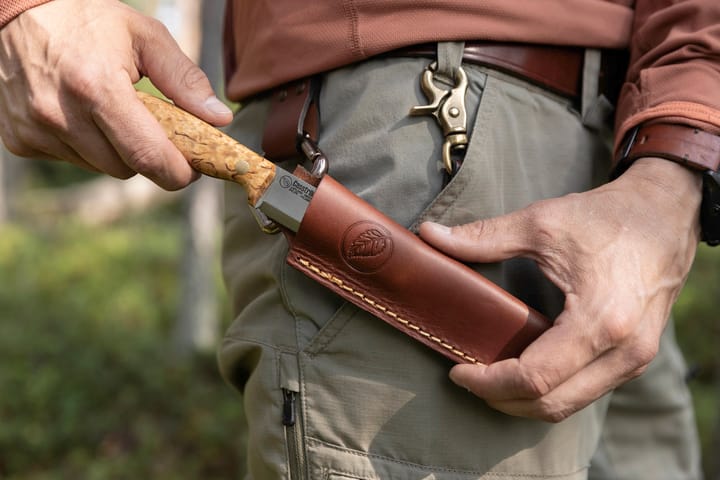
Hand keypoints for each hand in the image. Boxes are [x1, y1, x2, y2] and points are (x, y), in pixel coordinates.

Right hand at [0, 0, 232, 189]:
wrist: (18, 11)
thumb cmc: (90, 21)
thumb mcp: (145, 37)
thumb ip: (185, 80)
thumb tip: (219, 119)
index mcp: (97, 87)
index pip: (148, 156)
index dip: (178, 172)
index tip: (192, 169)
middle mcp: (60, 114)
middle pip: (127, 169)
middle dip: (148, 156)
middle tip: (153, 129)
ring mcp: (36, 130)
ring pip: (100, 168)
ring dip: (116, 151)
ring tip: (111, 113)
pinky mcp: (20, 139)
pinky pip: (72, 161)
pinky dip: (85, 147)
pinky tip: (80, 114)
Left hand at [420, 157, 700, 421]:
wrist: (667, 212)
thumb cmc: (607, 216)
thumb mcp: (541, 223)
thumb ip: (482, 236)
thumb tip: (429, 235)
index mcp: (602, 321)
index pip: (534, 378)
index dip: (488, 382)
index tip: (456, 370)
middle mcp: (625, 352)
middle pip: (551, 405)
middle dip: (501, 399)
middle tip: (467, 378)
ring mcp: (635, 360)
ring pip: (570, 406)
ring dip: (525, 401)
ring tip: (489, 377)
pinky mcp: (636, 358)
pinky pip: (586, 391)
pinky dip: (551, 391)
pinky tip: (523, 370)